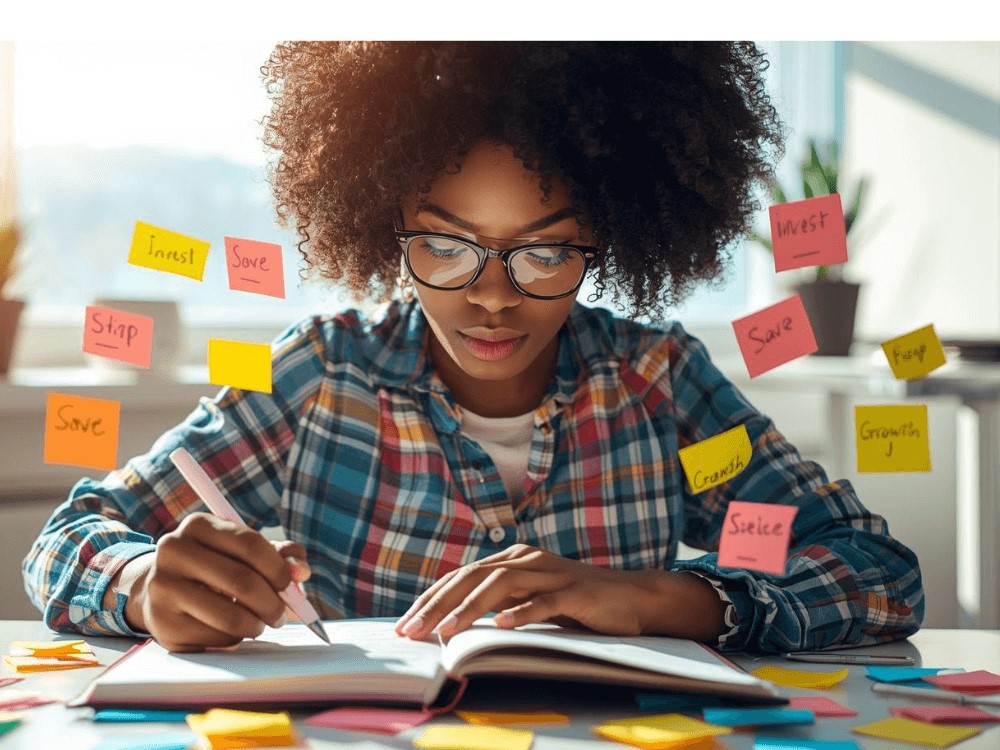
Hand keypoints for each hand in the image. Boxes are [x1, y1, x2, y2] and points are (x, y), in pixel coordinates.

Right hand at [111, 513, 311, 651]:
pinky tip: (230, 630)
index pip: (250, 545)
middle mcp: (174, 551)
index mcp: (198, 525)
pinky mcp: (162, 624)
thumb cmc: (214, 566)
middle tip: (282, 614)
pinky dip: (233, 638)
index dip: (278, 568)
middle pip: (242, 581)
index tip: (290, 584)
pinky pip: (214, 638)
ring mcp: (163, 588)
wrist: (158, 589)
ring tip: (260, 624)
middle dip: (273, 603)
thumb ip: (280, 555)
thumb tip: (302, 572)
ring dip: (256, 625)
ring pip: (229, 616)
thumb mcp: (243, 550)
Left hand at [393, 544, 669, 639]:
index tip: (405, 623)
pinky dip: (522, 612)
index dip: (431, 599)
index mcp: (512, 559)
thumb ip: (498, 603)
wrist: (631, 598)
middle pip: (473, 578)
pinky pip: (544, 601)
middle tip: (412, 630)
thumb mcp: (529, 600)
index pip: (462, 577)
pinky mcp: (574, 591)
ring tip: (445, 631)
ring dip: (469, 609)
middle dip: (438, 605)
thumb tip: (451, 622)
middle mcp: (526, 560)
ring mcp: (550, 573)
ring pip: (501, 586)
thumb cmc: (575, 604)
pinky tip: (502, 625)